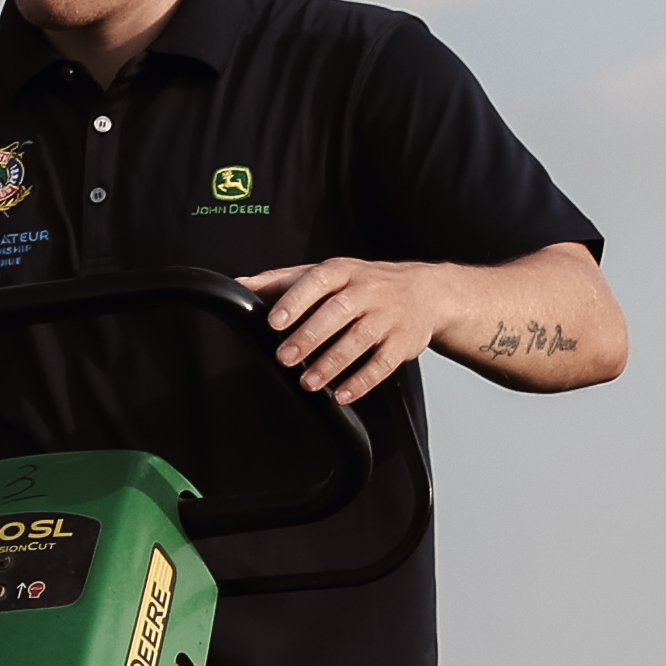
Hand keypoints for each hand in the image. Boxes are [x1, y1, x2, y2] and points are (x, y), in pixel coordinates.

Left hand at [237, 258, 460, 403]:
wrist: (426, 292)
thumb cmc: (365, 284)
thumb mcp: (327, 275)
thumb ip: (282, 281)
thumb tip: (240, 286)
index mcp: (344, 272)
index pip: (318, 281)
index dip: (296, 300)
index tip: (274, 322)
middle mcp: (368, 290)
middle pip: (339, 311)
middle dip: (310, 336)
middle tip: (285, 357)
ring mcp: (389, 315)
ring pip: (361, 338)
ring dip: (333, 362)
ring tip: (309, 381)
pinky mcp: (404, 341)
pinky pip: (384, 363)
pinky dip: (363, 380)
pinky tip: (343, 394)